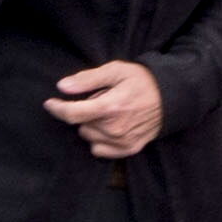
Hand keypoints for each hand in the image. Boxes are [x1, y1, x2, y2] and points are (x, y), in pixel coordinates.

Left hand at [45, 59, 164, 155]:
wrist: (172, 97)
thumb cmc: (142, 81)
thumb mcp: (115, 71)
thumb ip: (87, 79)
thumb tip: (62, 87)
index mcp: (110, 107)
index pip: (72, 114)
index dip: (57, 109)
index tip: (50, 103)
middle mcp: (114, 129)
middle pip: (81, 126)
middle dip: (85, 113)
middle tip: (102, 101)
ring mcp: (122, 142)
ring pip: (89, 138)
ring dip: (93, 126)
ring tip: (110, 113)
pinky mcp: (129, 149)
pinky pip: (100, 150)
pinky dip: (100, 140)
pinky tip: (112, 127)